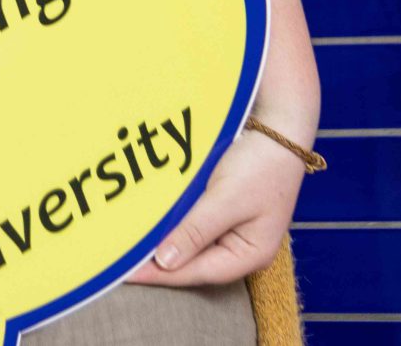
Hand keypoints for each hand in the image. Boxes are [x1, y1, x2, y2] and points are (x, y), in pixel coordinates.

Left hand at [122, 126, 304, 287]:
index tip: (127, 273)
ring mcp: (233, 230)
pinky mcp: (223, 211)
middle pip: (193, 263)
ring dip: (163, 244)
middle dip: (159, 263)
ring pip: (190, 245)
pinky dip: (172, 225)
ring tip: (131, 246)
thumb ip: (195, 231)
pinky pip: (192, 225)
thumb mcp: (227, 199)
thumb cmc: (261, 164)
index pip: (197, 272)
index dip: (161, 274)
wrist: (279, 126)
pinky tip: (151, 223)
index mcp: (250, 254)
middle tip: (122, 262)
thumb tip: (165, 262)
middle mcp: (241, 248)